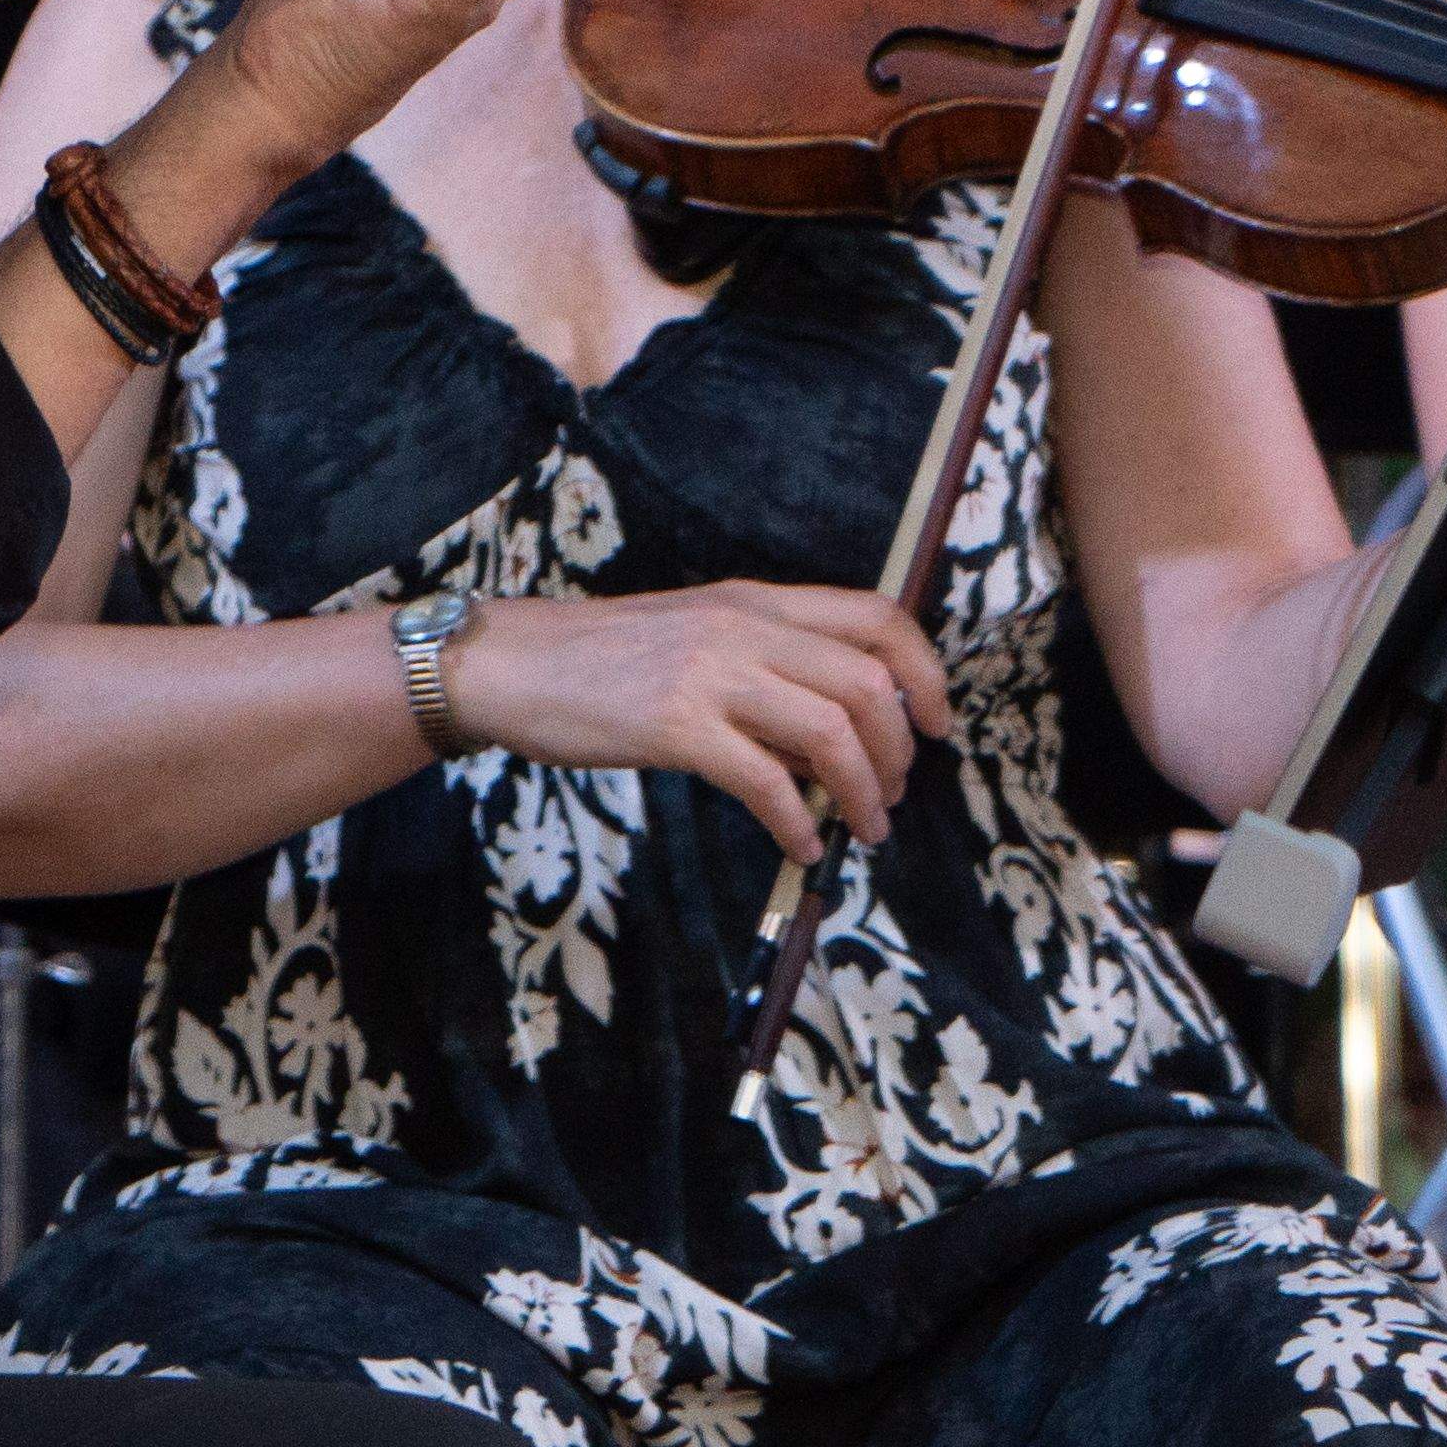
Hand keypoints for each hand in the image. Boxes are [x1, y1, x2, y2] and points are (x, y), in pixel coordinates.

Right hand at [431, 578, 947, 855]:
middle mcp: (744, 627)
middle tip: (889, 796)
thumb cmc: (599, 659)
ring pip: (831, 731)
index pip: (877, 617)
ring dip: (862, 792)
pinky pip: (766, 781)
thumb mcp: (696, 634)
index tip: (936, 725)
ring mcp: (710, 673)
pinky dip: (798, 822)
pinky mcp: (676, 725)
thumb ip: (764, 664)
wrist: (509, 663)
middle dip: (898, 752)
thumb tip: (833, 732)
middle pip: (869, 682)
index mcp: (755, 601)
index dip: (926, 674)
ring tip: (859, 827)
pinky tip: (800, 845)